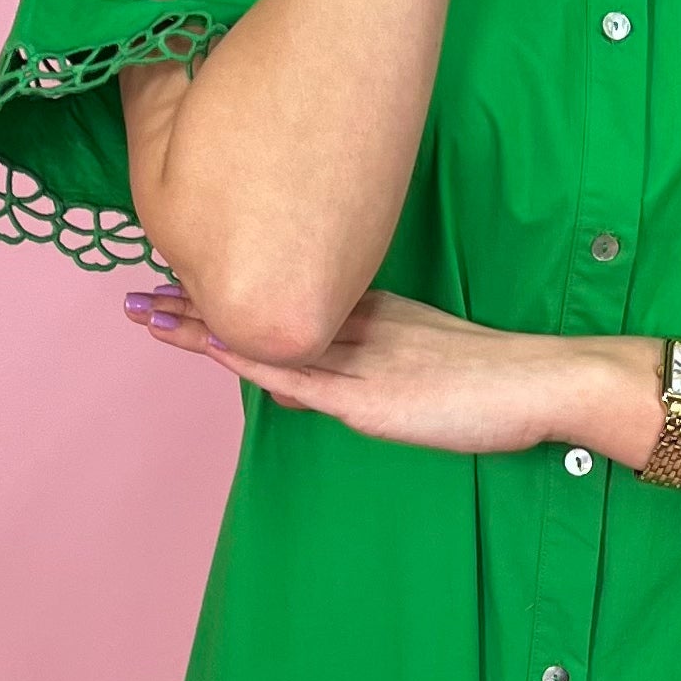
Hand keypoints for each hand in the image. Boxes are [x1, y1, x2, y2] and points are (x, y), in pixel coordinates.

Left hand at [125, 282, 641, 458]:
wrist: (546, 382)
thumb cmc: (499, 382)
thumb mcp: (422, 367)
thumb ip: (367, 369)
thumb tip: (303, 384)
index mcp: (371, 317)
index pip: (284, 299)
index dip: (227, 294)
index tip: (177, 283)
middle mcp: (355, 328)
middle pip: (261, 309)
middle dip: (194, 303)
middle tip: (134, 294)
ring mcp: (360, 359)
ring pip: (266, 336)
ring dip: (200, 326)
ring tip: (144, 313)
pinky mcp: (369, 396)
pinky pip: (297, 374)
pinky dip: (249, 357)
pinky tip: (208, 345)